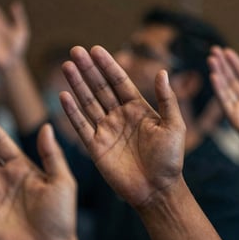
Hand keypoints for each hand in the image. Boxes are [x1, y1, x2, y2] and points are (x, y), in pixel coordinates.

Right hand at [60, 45, 185, 207]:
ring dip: (77, 85)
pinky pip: (81, 126)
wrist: (158, 190)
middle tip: (75, 51)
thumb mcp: (174, 126)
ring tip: (67, 66)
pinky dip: (72, 112)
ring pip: (88, 103)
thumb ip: (167, 99)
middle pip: (100, 88)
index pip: (119, 81)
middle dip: (88, 70)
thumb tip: (162, 71)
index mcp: (138, 109)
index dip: (108, 65)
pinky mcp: (96, 147)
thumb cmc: (170, 159)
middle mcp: (119, 116)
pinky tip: (64, 96)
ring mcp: (106, 130)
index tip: (95, 49)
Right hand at [209, 47, 238, 157]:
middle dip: (223, 64)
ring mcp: (238, 109)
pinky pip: (224, 100)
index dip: (236, 63)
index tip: (227, 51)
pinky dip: (218, 88)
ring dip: (218, 72)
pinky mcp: (233, 117)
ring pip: (225, 87)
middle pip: (231, 79)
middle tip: (214, 50)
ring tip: (211, 58)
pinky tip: (213, 76)